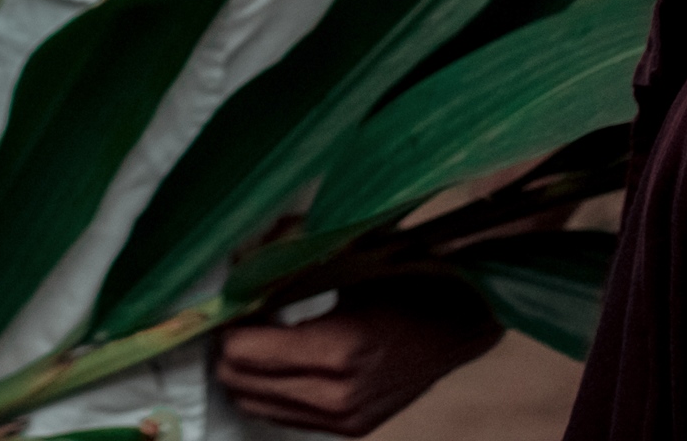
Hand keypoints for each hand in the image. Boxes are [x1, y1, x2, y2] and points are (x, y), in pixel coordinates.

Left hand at [212, 277, 502, 434]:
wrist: (458, 320)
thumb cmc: (405, 282)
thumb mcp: (344, 262)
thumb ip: (286, 264)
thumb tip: (236, 262)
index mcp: (337, 350)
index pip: (244, 353)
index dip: (228, 323)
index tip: (232, 298)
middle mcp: (338, 395)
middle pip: (241, 383)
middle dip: (231, 348)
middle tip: (240, 315)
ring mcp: (345, 418)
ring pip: (256, 406)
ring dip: (247, 371)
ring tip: (260, 334)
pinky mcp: (351, 428)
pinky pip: (283, 416)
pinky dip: (271, 388)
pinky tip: (283, 356)